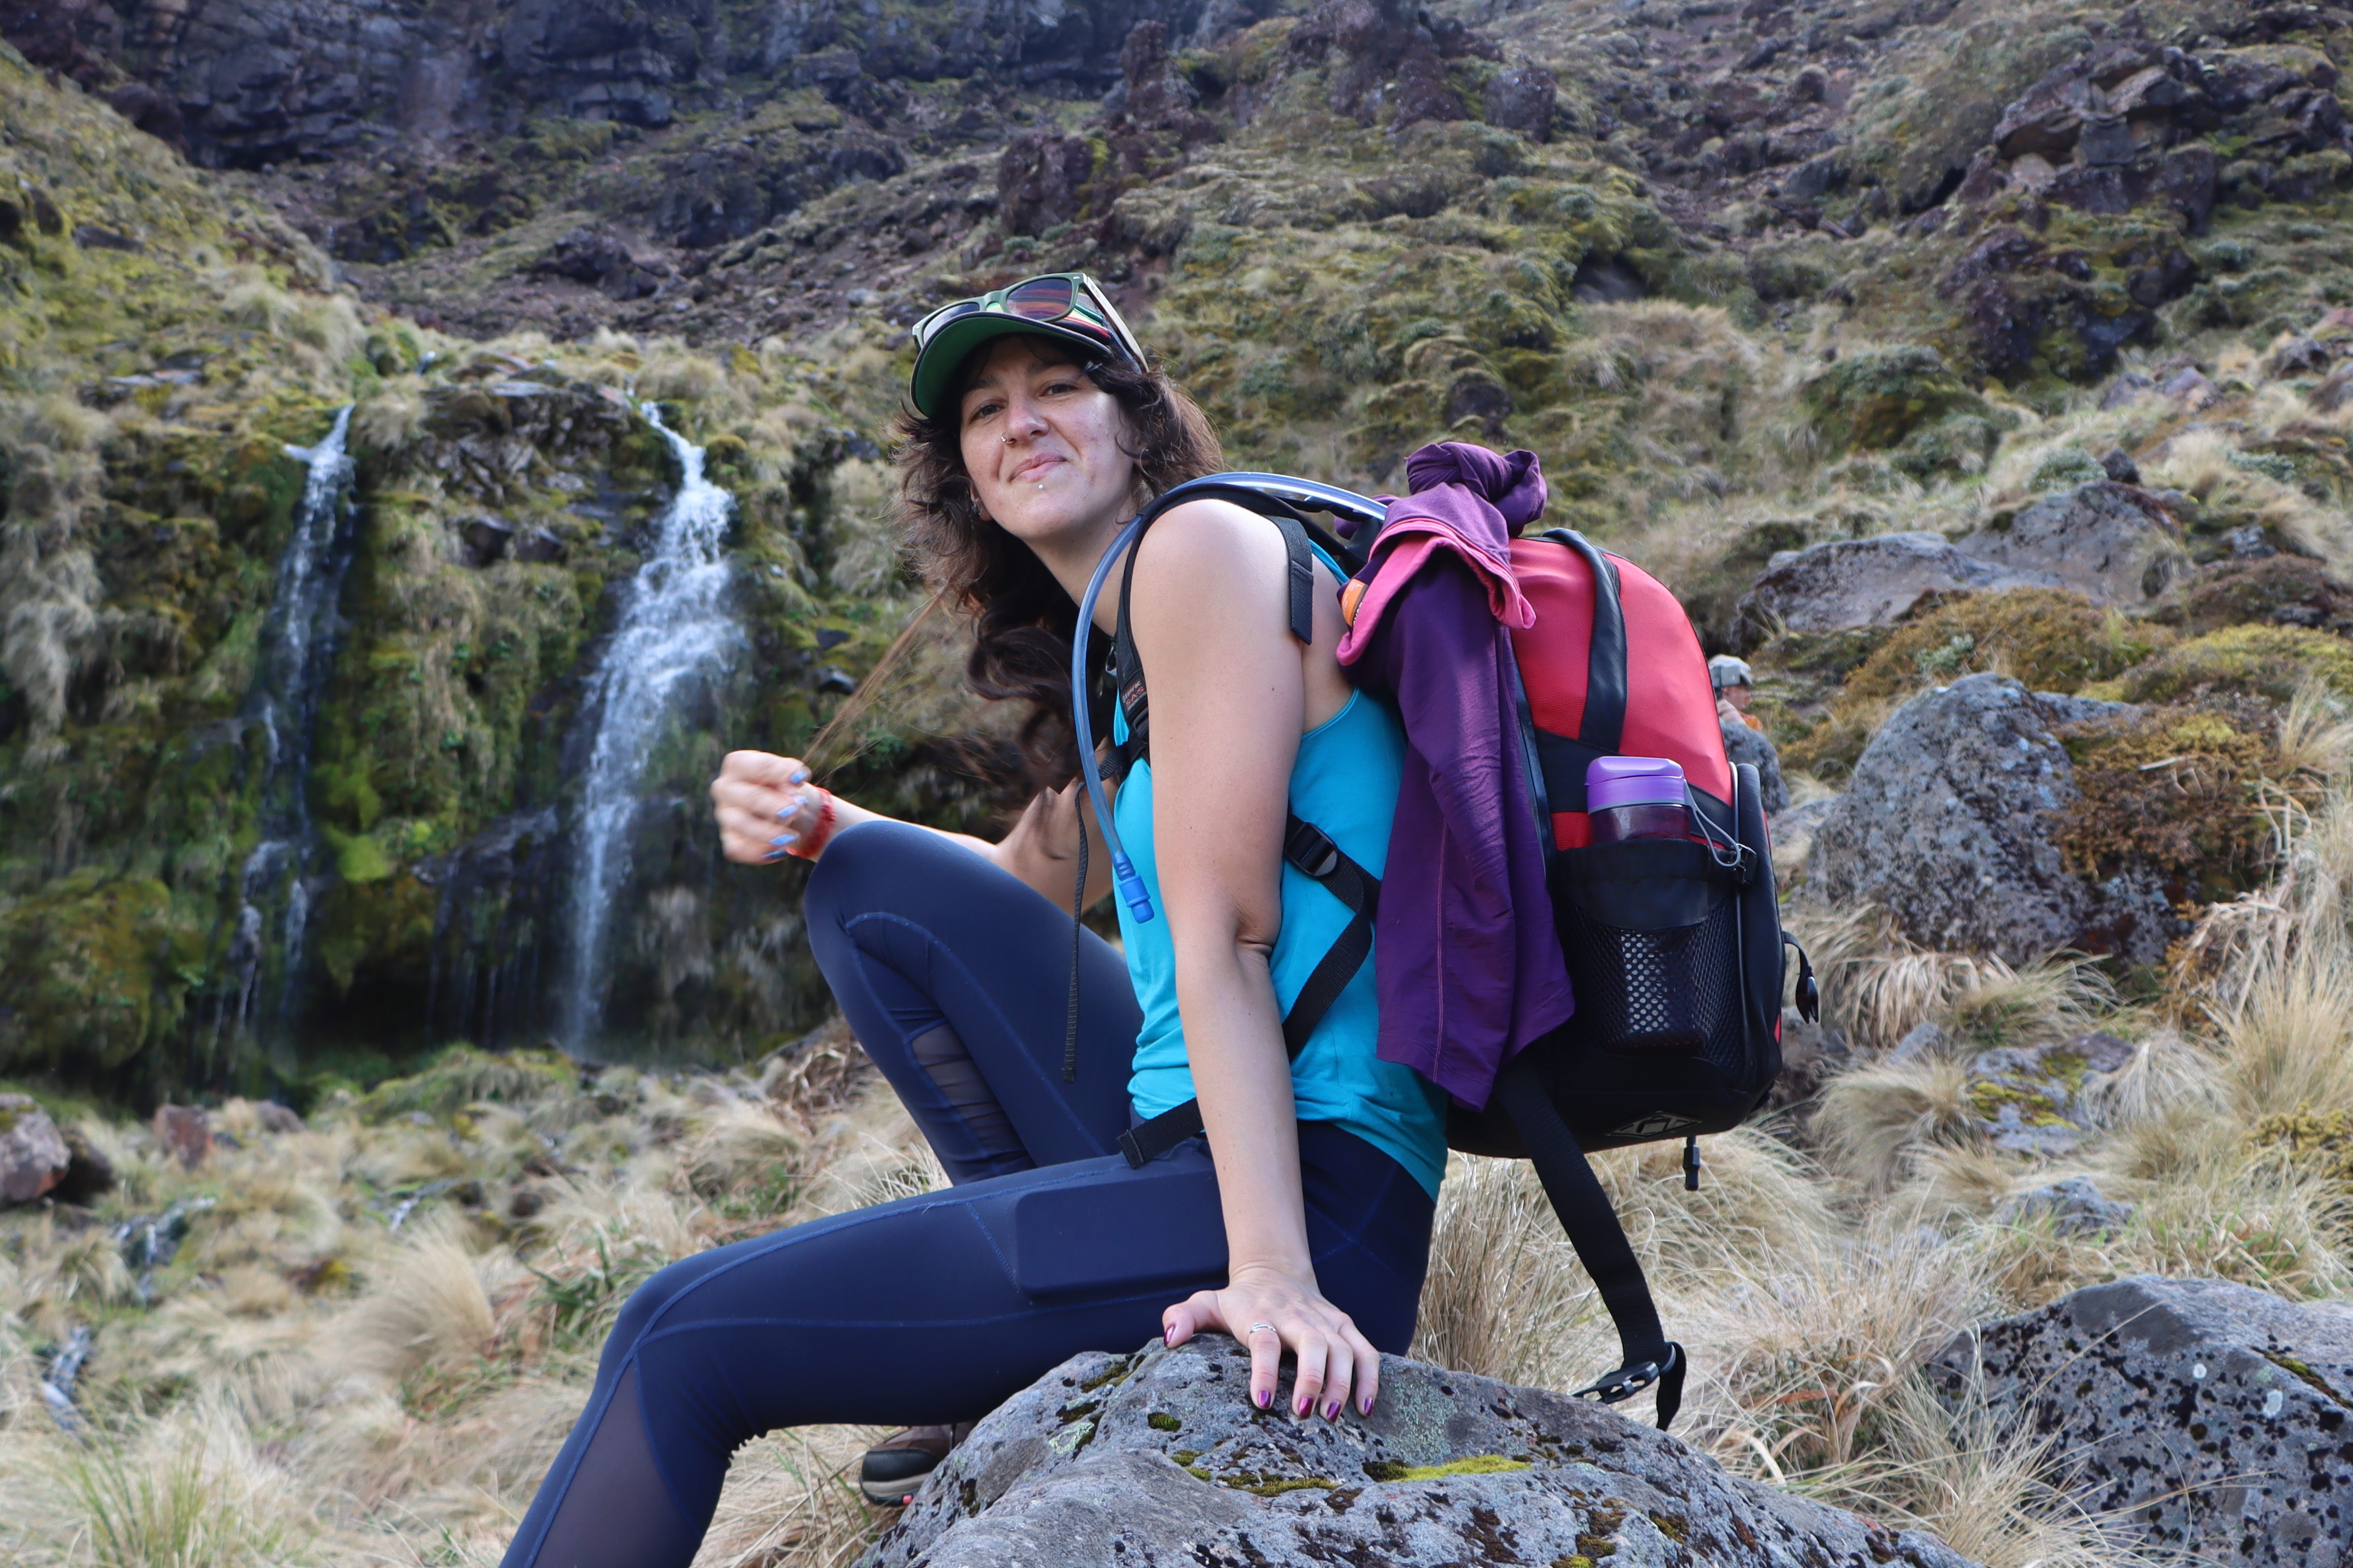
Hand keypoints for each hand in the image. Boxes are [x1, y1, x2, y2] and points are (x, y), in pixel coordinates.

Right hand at [711, 750, 823, 863]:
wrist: (783, 805)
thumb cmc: (784, 784)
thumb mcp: (791, 774)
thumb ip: (791, 775)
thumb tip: (794, 782)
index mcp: (738, 764)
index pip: (759, 767)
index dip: (781, 773)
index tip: (801, 779)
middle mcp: (725, 787)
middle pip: (750, 798)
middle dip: (775, 806)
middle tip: (797, 809)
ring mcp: (725, 813)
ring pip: (743, 825)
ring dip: (769, 833)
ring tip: (792, 837)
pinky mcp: (728, 837)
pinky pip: (738, 849)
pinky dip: (759, 852)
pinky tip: (780, 851)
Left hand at [1161, 1262, 1380, 1419]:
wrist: (1275, 1272)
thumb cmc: (1237, 1300)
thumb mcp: (1206, 1303)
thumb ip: (1182, 1317)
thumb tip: (1169, 1340)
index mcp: (1261, 1314)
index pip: (1264, 1340)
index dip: (1263, 1370)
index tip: (1260, 1401)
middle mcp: (1296, 1316)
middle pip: (1313, 1343)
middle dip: (1312, 1379)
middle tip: (1305, 1413)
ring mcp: (1325, 1320)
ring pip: (1343, 1349)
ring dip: (1342, 1383)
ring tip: (1333, 1416)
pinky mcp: (1344, 1325)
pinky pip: (1366, 1350)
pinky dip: (1370, 1376)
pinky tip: (1366, 1406)